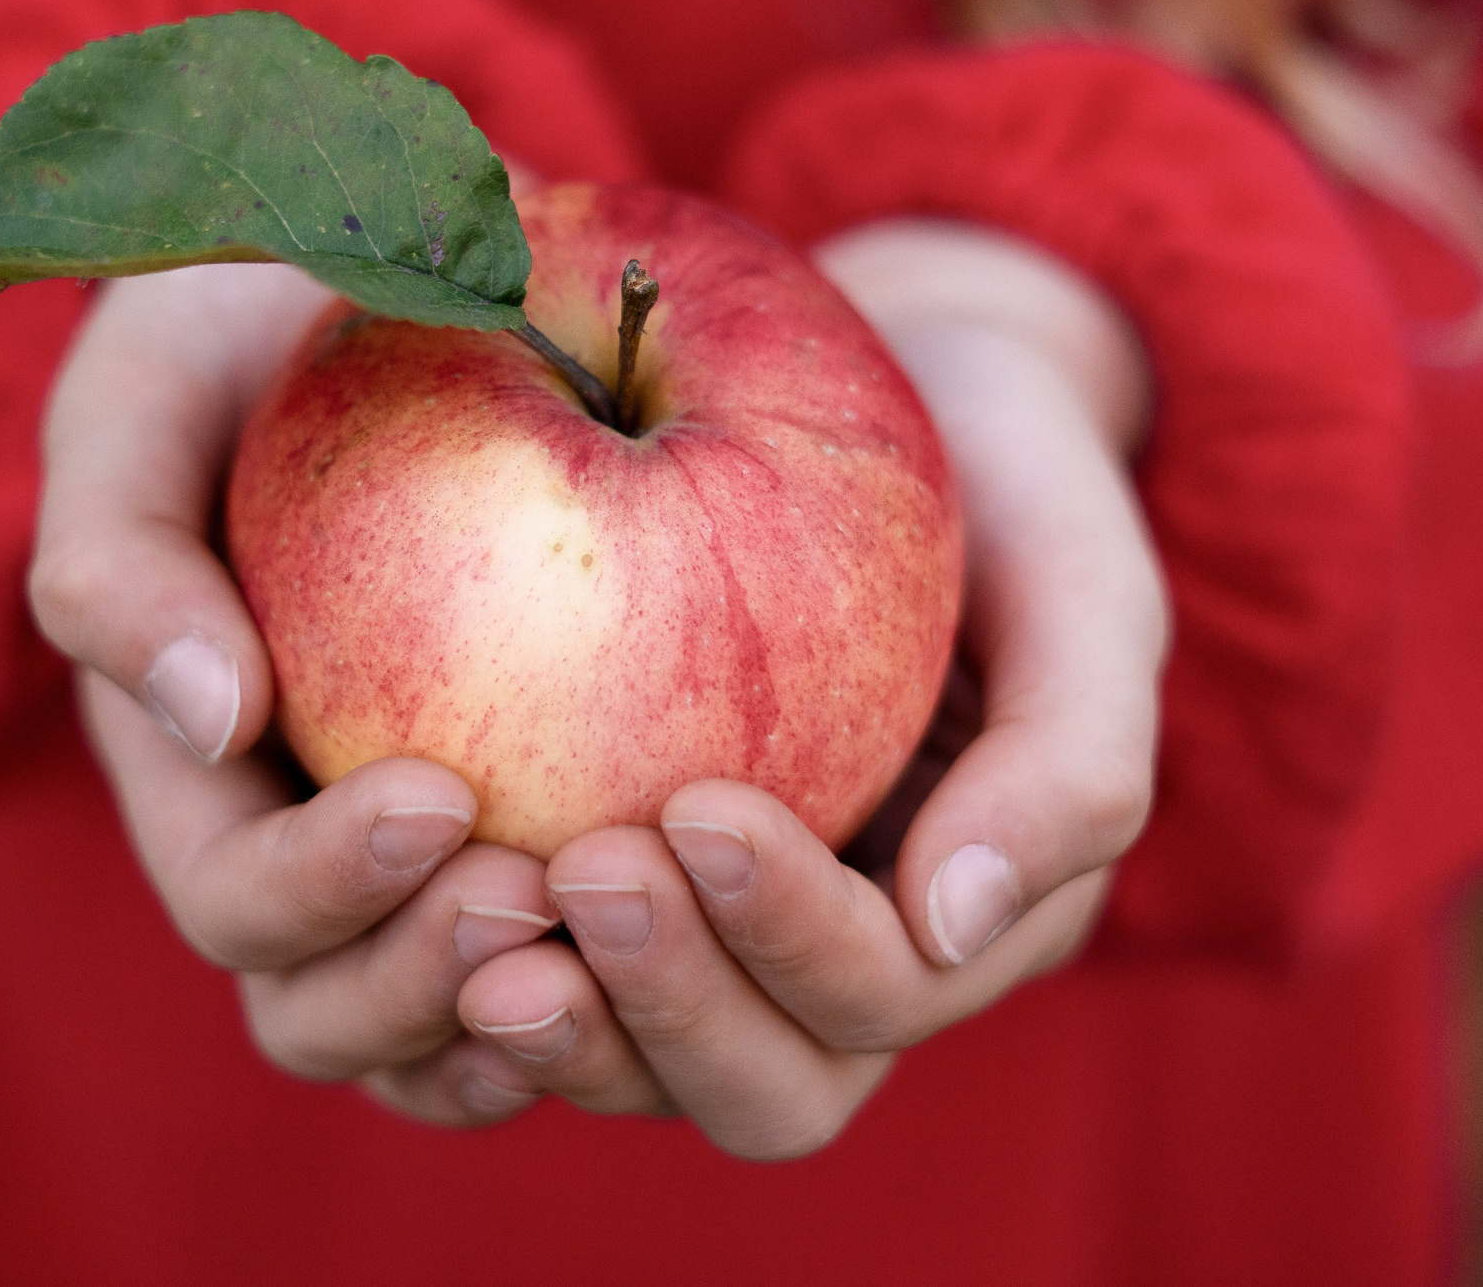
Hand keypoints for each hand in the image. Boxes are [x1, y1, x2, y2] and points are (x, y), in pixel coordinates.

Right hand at [31, 264, 566, 1125]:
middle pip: (330, 1014)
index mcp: (195, 778)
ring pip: (451, 1034)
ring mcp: (421, 862)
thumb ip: (126, 554)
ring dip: (525, 1016)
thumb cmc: (233, 321)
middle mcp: (302, 851)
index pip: (238, 902)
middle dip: (421, 985)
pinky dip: (629, 978)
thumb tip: (214, 719)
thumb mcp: (144, 395)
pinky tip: (715, 931)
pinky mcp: (547, 825)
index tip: (435, 790)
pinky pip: (584, 962)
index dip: (322, 886)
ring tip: (612, 931)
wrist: (394, 263)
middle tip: (536, 891)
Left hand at [448, 220, 1168, 1155]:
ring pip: (635, 1069)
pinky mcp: (607, 884)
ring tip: (471, 918)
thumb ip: (1069, 761)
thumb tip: (953, 925)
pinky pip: (540, 977)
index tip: (696, 805)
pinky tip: (398, 891)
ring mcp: (719, 939)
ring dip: (561, 1020)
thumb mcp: (1084, 584)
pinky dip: (467, 972)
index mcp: (963, 921)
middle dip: (667, 1008)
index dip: (790, 934)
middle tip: (577, 874)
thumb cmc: (1015, 483)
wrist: (911, 393)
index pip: (877, 994)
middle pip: (762, 1089)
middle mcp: (838, 966)